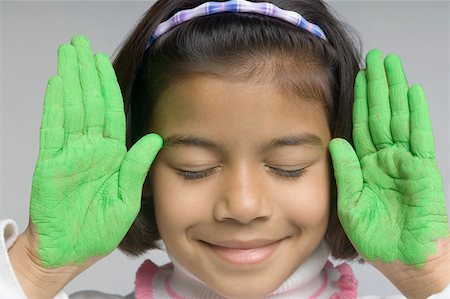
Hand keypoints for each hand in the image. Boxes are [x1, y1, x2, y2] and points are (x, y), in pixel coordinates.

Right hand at [28, 35, 162, 267]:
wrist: (71, 253)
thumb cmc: (99, 230)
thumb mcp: (127, 199)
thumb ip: (136, 167)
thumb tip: (154, 138)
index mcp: (111, 155)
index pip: (111, 113)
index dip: (107, 86)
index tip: (103, 61)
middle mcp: (90, 149)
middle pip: (89, 103)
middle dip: (86, 73)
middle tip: (80, 44)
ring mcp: (69, 155)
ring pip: (70, 109)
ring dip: (70, 81)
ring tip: (68, 54)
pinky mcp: (49, 165)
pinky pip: (52, 132)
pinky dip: (54, 108)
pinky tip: (57, 86)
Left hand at [328, 49, 448, 293]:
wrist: (405, 261)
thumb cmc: (377, 238)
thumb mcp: (351, 206)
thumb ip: (345, 173)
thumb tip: (336, 142)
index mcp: (365, 167)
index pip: (360, 127)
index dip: (358, 102)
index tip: (355, 78)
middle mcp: (384, 159)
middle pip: (379, 115)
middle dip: (377, 87)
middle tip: (374, 58)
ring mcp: (405, 162)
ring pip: (398, 118)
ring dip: (395, 91)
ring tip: (391, 65)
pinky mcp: (423, 170)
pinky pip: (419, 137)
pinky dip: (416, 114)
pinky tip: (412, 93)